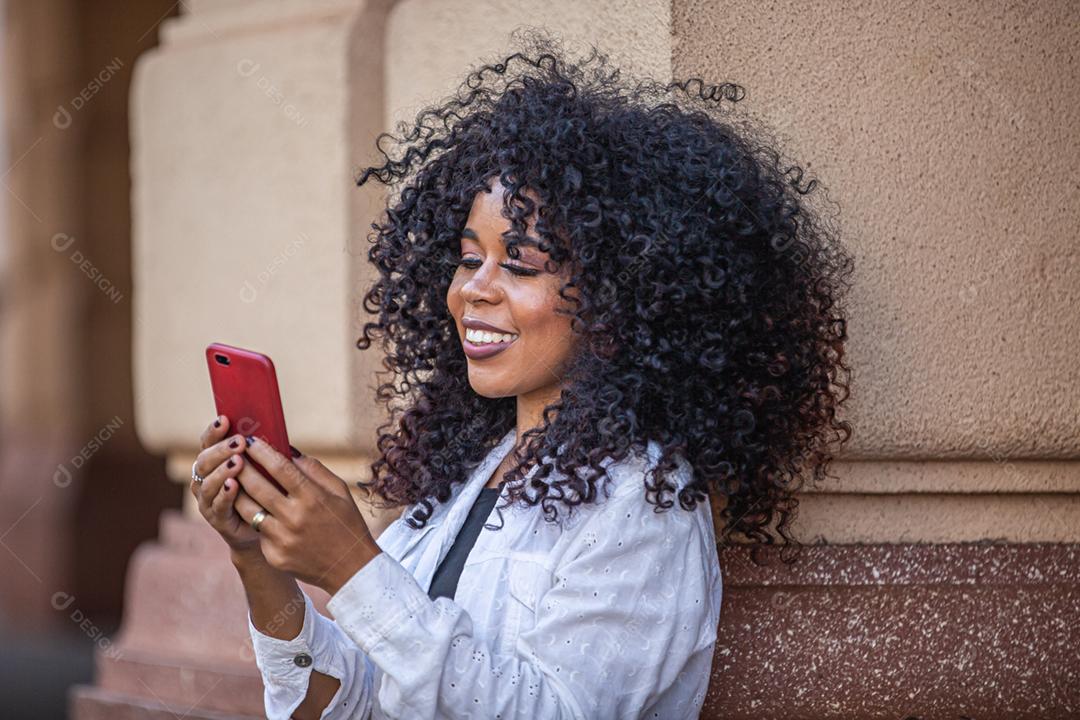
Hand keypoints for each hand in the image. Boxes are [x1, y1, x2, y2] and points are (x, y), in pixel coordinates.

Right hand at [191, 414, 262, 557]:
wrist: (266, 524)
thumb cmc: (265, 488)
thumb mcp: (263, 466)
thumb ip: (261, 450)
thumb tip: (272, 426)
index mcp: (215, 461)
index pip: (208, 442)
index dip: (214, 431)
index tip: (225, 419)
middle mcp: (205, 478)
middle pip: (204, 460)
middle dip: (221, 449)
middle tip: (239, 442)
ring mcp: (208, 500)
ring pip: (207, 482)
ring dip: (222, 470)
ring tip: (237, 461)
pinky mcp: (216, 518)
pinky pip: (217, 505)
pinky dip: (224, 494)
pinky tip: (233, 485)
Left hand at [231, 435, 381, 595]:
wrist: (351, 568)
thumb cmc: (346, 524)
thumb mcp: (340, 492)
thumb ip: (315, 470)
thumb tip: (289, 452)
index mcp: (313, 498)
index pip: (280, 468)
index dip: (262, 452)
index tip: (250, 441)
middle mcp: (295, 518)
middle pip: (257, 487)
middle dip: (242, 468)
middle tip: (233, 457)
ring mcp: (283, 539)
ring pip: (248, 511)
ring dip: (238, 493)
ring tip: (233, 481)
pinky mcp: (275, 556)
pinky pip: (258, 533)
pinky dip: (256, 520)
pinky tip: (254, 511)